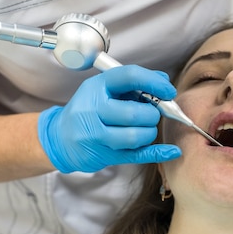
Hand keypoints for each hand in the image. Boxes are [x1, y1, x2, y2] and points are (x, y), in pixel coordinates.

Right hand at [38, 65, 181, 172]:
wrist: (59, 138)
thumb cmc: (89, 110)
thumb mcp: (104, 90)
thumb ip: (134, 83)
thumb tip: (164, 79)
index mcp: (97, 87)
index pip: (129, 77)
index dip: (154, 83)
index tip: (169, 91)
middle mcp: (93, 110)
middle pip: (134, 113)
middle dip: (152, 114)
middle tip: (152, 115)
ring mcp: (96, 135)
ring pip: (135, 136)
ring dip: (149, 133)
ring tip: (146, 129)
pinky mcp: (103, 155)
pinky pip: (136, 156)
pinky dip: (158, 153)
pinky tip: (172, 151)